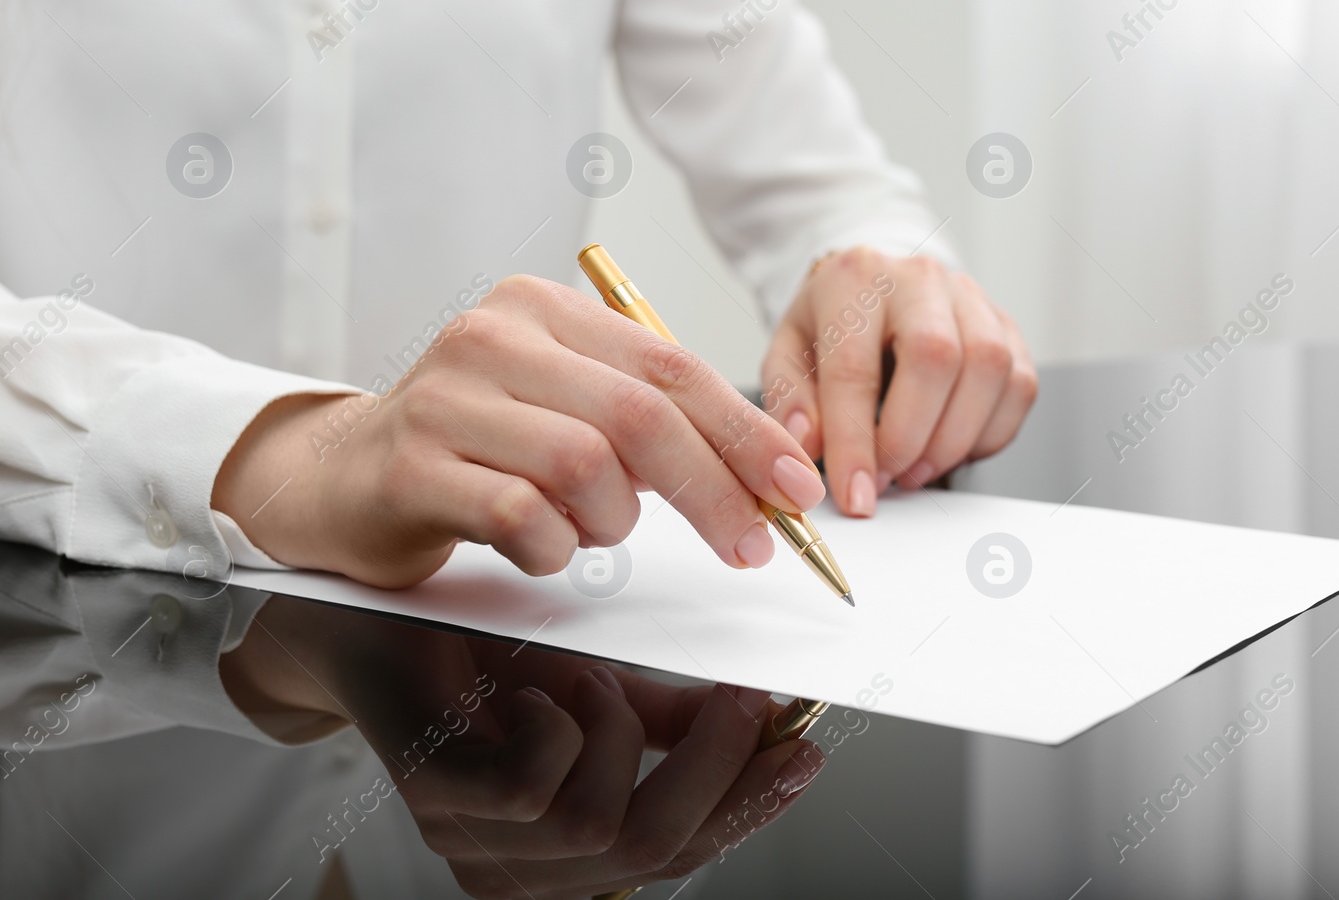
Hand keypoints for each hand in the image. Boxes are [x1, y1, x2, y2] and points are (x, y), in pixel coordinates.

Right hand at [213, 276, 826, 587]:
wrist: (342, 477)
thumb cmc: (478, 446)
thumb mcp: (567, 406)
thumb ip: (652, 421)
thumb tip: (767, 472)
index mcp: (543, 308)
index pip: (671, 365)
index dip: (745, 433)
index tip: (795, 489)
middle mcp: (493, 336)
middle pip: (640, 416)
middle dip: (714, 490)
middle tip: (751, 545)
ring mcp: (446, 398)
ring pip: (586, 467)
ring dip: (614, 522)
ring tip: (592, 530)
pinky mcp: (412, 465)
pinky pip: (523, 517)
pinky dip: (557, 550)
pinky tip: (545, 547)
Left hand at [220, 596, 824, 898]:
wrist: (380, 622)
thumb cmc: (486, 660)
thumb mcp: (604, 689)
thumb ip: (674, 720)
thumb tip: (768, 719)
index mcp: (566, 855)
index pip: (679, 856)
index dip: (749, 808)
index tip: (804, 752)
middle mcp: (522, 869)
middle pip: (650, 853)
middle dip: (714, 773)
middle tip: (746, 700)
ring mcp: (473, 841)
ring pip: (595, 823)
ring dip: (620, 737)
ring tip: (605, 678)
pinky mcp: (435, 797)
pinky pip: (530, 789)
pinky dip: (560, 728)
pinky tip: (547, 691)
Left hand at [762, 248, 1036, 515]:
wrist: (874, 289)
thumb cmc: (832, 325)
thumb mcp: (789, 353)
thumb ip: (791, 399)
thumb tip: (808, 445)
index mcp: (854, 280)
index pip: (855, 367)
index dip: (856, 442)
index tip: (856, 496)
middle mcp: (919, 279)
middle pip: (936, 358)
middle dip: (911, 438)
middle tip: (888, 480)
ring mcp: (971, 299)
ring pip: (988, 370)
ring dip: (953, 440)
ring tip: (916, 469)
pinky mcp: (1008, 326)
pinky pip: (1020, 386)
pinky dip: (990, 435)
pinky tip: (951, 448)